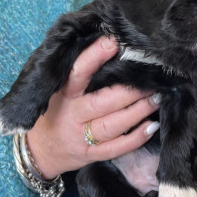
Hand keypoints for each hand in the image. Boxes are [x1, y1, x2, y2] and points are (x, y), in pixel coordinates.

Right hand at [27, 36, 159, 178]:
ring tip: (157, 99)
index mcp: (65, 94)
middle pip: (103, 102)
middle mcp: (73, 114)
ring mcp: (82, 137)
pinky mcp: (91, 154)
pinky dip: (136, 138)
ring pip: (112, 125)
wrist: (40, 151)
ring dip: (138, 112)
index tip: (114, 42)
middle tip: (151, 81)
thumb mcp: (61, 91)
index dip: (95, 56)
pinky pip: (116, 148)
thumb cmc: (57, 112)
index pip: (79, 72)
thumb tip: (114, 49)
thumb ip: (82, 75)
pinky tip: (152, 126)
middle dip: (130, 91)